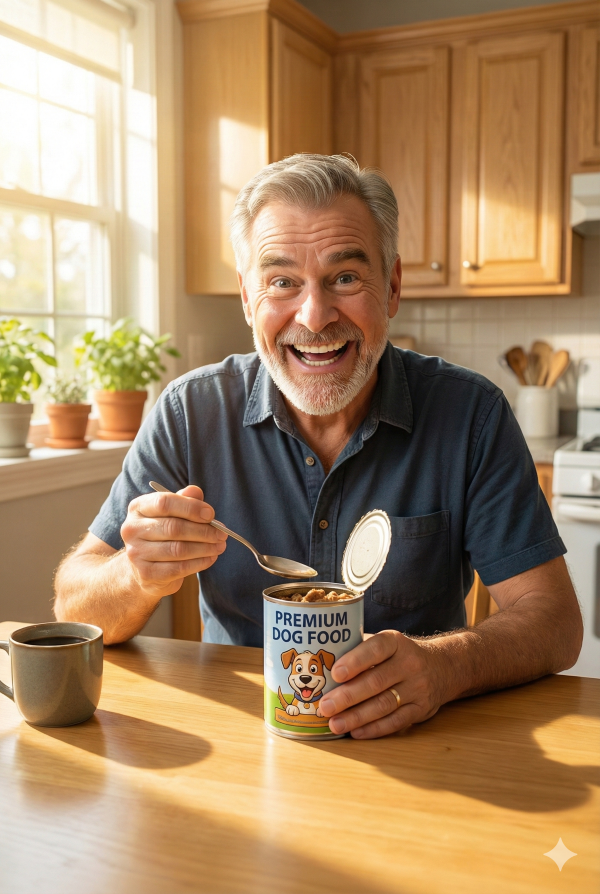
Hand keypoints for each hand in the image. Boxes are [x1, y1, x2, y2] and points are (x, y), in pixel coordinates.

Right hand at [120, 485, 226, 597]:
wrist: (143, 568)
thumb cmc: (162, 534)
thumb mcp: (171, 513)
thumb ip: (184, 500)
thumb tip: (196, 492)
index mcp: (138, 508)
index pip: (164, 502)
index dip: (191, 507)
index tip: (211, 514)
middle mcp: (131, 529)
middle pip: (174, 527)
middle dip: (203, 531)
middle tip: (222, 533)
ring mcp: (136, 553)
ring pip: (178, 549)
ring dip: (205, 548)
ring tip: (220, 545)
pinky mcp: (146, 574)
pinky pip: (179, 568)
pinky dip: (200, 563)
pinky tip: (211, 558)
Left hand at [318, 630, 448, 739]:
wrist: (442, 667)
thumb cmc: (399, 655)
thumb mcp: (387, 642)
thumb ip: (361, 648)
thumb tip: (323, 662)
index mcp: (396, 642)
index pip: (376, 649)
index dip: (356, 661)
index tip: (335, 673)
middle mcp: (409, 664)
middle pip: (376, 682)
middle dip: (348, 696)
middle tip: (325, 706)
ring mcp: (417, 688)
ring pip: (384, 704)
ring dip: (357, 717)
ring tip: (335, 723)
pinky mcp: (421, 709)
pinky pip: (396, 721)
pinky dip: (374, 729)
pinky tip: (355, 732)